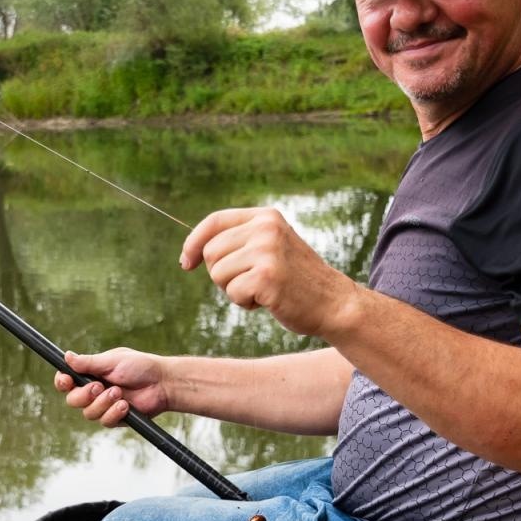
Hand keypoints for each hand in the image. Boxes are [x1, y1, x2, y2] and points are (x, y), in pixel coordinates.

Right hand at [53, 348, 170, 427]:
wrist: (162, 383)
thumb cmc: (140, 366)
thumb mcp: (112, 361)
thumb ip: (89, 363)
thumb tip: (66, 356)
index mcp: (90, 374)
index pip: (67, 381)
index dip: (62, 382)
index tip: (66, 380)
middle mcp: (94, 391)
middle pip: (73, 400)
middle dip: (84, 395)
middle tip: (99, 386)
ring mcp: (104, 406)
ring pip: (88, 413)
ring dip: (102, 403)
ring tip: (119, 393)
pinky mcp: (115, 418)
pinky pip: (104, 421)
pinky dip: (113, 413)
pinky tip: (125, 405)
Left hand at [179, 207, 358, 337]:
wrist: (333, 303)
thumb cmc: (295, 281)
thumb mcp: (271, 247)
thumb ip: (240, 241)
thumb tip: (192, 251)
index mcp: (266, 217)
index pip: (214, 221)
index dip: (193, 243)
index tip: (186, 263)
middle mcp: (266, 228)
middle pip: (211, 252)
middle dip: (221, 274)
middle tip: (249, 283)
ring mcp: (267, 251)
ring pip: (218, 274)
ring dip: (234, 290)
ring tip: (262, 290)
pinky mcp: (267, 276)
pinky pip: (233, 292)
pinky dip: (245, 303)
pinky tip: (268, 301)